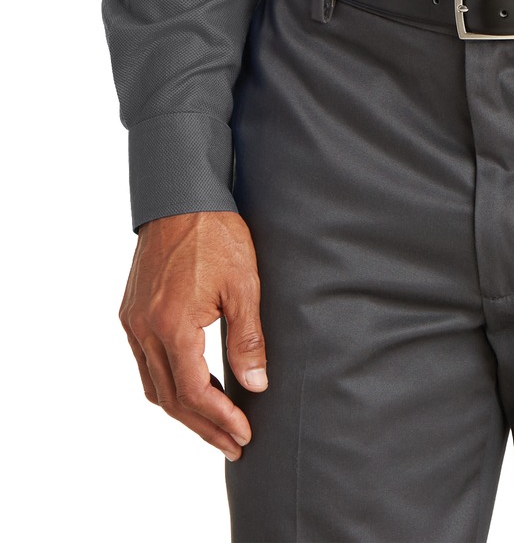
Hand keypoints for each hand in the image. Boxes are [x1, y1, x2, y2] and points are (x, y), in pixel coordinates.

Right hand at [119, 210, 266, 461]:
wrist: (179, 196)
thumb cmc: (216, 234)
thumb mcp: (244, 283)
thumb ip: (248, 338)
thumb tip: (257, 385)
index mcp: (172, 323)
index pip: (193, 391)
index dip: (219, 418)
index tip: (244, 434)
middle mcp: (144, 329)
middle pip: (171, 398)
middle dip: (203, 426)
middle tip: (233, 445)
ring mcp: (132, 322)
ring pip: (153, 386)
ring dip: (183, 411)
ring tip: (215, 426)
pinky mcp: (130, 313)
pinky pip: (145, 365)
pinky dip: (167, 385)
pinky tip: (191, 390)